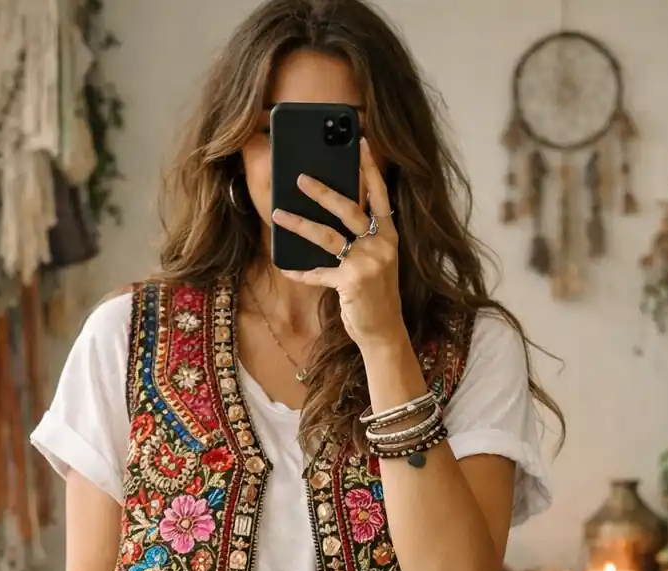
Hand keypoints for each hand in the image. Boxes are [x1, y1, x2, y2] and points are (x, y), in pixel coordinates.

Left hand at [272, 138, 404, 354]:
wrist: (384, 332)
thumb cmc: (374, 295)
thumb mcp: (374, 262)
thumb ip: (360, 240)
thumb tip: (327, 218)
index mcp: (389, 236)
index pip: (380, 195)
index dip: (370, 168)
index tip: (360, 142)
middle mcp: (381, 245)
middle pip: (349, 209)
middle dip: (323, 192)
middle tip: (300, 177)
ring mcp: (368, 263)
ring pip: (328, 236)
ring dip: (300, 224)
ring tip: (279, 213)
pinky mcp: (352, 283)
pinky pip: (319, 272)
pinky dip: (301, 271)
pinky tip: (285, 266)